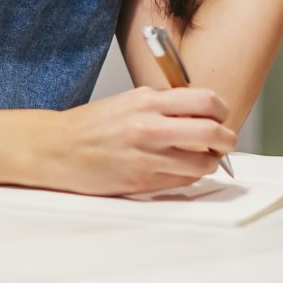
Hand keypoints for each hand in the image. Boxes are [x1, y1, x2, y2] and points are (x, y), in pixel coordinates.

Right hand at [37, 87, 237, 195]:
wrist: (56, 148)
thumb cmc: (91, 126)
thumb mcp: (129, 102)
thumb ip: (165, 106)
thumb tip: (202, 114)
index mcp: (147, 100)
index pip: (206, 101)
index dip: (221, 110)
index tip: (220, 116)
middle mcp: (150, 127)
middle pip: (213, 133)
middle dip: (227, 140)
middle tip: (223, 142)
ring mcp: (147, 157)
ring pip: (203, 163)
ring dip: (208, 162)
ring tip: (199, 158)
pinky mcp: (142, 181)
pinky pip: (182, 181)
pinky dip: (187, 176)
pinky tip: (176, 169)